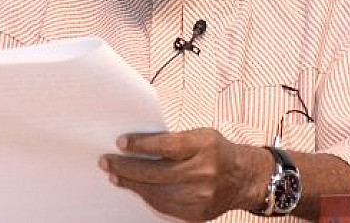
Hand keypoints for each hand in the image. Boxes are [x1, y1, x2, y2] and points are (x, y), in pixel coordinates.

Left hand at [100, 128, 269, 221]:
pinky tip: (136, 189)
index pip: (168, 145)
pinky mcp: (197, 213)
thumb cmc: (216, 151)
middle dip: (127, 167)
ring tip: (116, 176)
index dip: (142, 145)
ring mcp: (201, 196)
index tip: (121, 143)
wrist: (242, 178)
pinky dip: (147, 197)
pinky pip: (164, 207)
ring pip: (157, 193)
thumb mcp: (200, 135)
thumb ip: (173, 140)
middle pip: (157, 172)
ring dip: (132, 184)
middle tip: (107, 162)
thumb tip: (137, 145)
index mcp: (205, 146)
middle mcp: (204, 172)